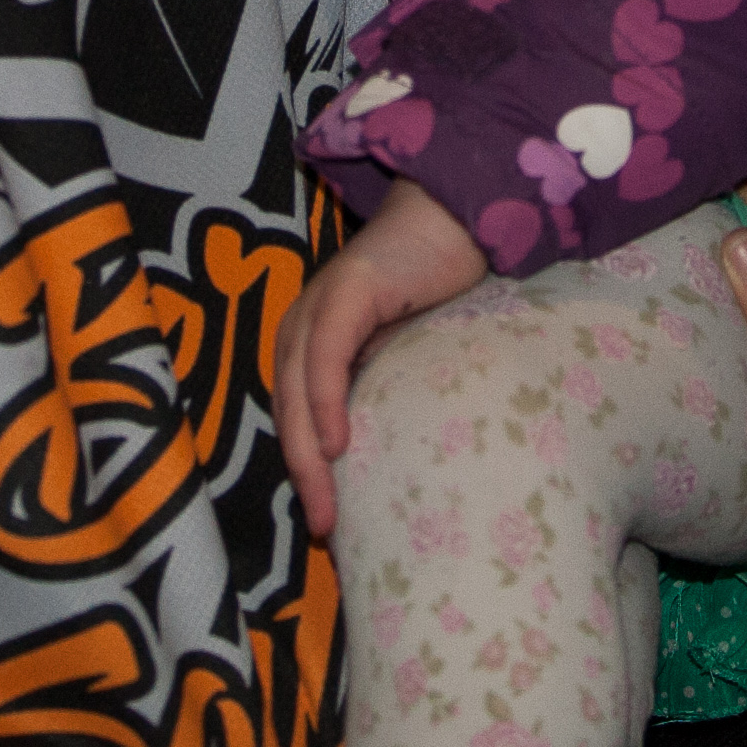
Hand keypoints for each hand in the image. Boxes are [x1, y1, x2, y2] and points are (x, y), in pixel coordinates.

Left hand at [275, 183, 486, 538]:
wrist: (458, 219)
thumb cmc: (437, 289)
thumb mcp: (402, 352)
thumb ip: (380, 389)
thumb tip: (382, 460)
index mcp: (309, 342)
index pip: (294, 415)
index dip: (303, 467)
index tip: (326, 522)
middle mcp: (303, 324)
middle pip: (287, 408)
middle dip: (301, 472)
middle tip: (324, 527)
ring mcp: (320, 303)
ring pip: (298, 388)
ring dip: (307, 451)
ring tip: (326, 504)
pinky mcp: (346, 289)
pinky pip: (326, 354)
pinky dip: (325, 400)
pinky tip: (337, 441)